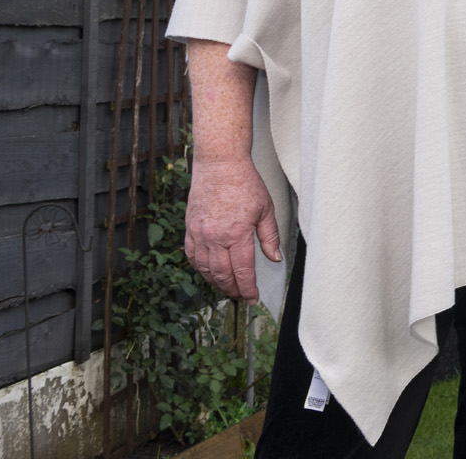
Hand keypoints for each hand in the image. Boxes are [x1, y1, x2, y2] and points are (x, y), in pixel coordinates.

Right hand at [184, 156, 280, 300]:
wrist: (220, 166)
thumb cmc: (245, 184)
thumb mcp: (266, 209)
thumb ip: (270, 237)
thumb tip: (275, 259)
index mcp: (237, 233)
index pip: (242, 271)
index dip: (248, 288)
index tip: (253, 298)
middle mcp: (215, 237)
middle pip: (222, 274)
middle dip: (233, 289)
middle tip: (241, 296)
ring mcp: (199, 234)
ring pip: (205, 269)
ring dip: (216, 282)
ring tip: (227, 287)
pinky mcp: (190, 229)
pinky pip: (192, 256)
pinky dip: (200, 268)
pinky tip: (209, 272)